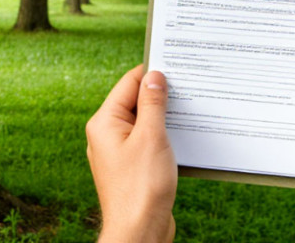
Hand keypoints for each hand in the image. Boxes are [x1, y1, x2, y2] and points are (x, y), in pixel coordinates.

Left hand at [86, 66, 176, 242]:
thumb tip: (155, 75)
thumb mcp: (152, 137)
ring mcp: (118, 152)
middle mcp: (107, 134)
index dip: (152, 73)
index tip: (176, 67)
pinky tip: (183, 138)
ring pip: (144, 123)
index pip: (128, 83)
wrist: (138, 233)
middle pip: (136, 102)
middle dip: (161, 96)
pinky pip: (147, 142)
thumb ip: (153, 103)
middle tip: (189, 89)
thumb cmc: (141, 188)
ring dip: (165, 118)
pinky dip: (164, 137)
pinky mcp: (131, 168)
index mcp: (104, 122)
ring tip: (190, 113)